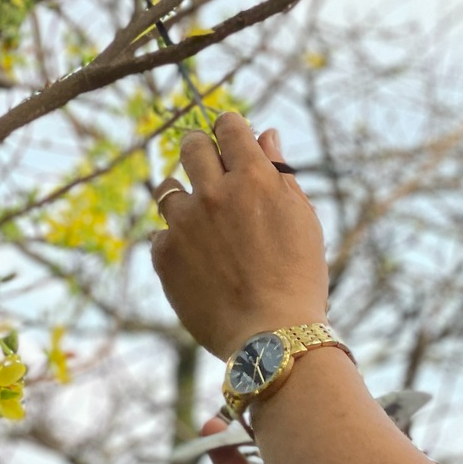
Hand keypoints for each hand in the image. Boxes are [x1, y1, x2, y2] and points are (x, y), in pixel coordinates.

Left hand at [150, 112, 328, 357]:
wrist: (272, 337)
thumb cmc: (298, 279)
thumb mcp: (301, 220)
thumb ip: (281, 174)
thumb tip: (267, 136)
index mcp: (253, 177)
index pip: (228, 126)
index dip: (228, 129)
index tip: (229, 140)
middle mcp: (214, 192)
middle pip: (191, 146)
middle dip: (200, 152)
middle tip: (210, 173)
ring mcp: (185, 223)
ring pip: (166, 188)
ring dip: (182, 197)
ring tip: (201, 225)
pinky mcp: (165, 254)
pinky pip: (161, 234)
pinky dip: (175, 243)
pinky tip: (198, 264)